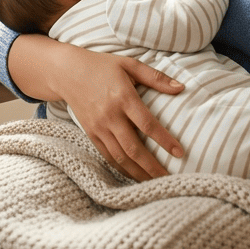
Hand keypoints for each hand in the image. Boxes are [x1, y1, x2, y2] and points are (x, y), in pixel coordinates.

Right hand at [57, 48, 185, 180]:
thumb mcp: (130, 65)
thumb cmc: (102, 66)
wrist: (67, 72)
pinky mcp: (90, 134)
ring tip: (155, 183)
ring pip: (120, 157)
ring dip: (138, 173)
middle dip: (153, 167)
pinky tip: (134, 175)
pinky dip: (122, 169)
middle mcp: (110, 116)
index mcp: (123, 97)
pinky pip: (108, 156)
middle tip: (170, 178)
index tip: (180, 153)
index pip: (147, 125)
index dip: (164, 140)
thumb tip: (181, 88)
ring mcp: (98, 128)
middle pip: (134, 148)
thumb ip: (156, 77)